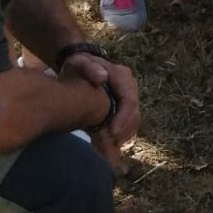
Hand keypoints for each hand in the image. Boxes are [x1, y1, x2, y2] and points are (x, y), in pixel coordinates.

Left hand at [60, 50, 140, 167]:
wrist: (79, 67)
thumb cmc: (78, 66)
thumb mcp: (79, 63)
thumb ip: (89, 68)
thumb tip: (103, 76)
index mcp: (122, 76)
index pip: (129, 101)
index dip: (123, 119)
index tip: (112, 134)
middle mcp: (130, 87)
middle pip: (134, 115)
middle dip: (123, 133)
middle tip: (107, 146)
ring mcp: (128, 97)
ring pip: (133, 122)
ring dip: (122, 137)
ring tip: (105, 148)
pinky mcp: (124, 107)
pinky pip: (127, 125)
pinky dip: (118, 137)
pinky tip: (105, 146)